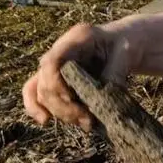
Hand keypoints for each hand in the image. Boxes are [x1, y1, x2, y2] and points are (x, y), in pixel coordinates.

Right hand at [22, 22, 139, 131]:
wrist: (125, 43)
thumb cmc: (127, 43)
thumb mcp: (127, 52)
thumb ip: (115, 72)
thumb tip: (102, 98)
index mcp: (77, 39)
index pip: (52, 62)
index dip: (55, 84)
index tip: (72, 100)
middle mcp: (59, 50)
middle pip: (45, 82)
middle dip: (63, 106)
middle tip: (88, 120)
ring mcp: (54, 65)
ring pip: (41, 92)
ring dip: (60, 112)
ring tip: (86, 123)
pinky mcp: (54, 78)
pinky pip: (35, 92)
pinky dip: (37, 107)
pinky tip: (45, 120)